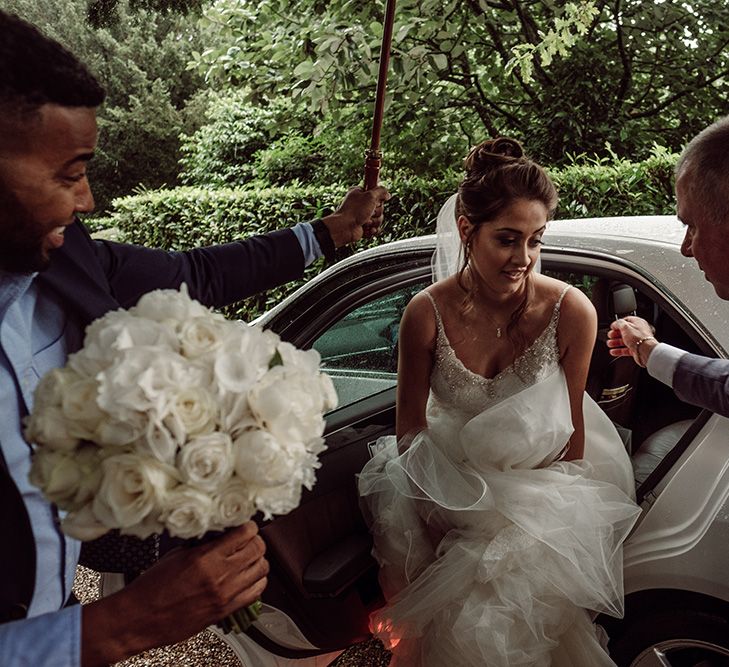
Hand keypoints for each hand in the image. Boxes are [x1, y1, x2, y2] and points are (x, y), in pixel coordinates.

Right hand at [81, 522, 267, 665]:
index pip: (244, 534)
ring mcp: (225, 595)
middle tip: (249, 540)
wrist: (140, 618)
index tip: (246, 526)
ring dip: (258, 560)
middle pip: (258, 549)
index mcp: (206, 558)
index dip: (248, 527)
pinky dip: (257, 582)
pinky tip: (248, 577)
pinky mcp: (225, 611)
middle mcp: (219, 576)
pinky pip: (256, 592)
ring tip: (249, 558)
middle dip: (256, 541)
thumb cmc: (152, 587)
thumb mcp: (177, 554)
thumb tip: (221, 533)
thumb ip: (203, 544)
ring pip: (261, 570)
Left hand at [322, 185, 390, 246]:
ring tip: (366, 222)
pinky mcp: (363, 226)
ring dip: (374, 222)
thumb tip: (387, 194)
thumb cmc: (355, 211)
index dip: (378, 199)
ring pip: (378, 219)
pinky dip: (373, 230)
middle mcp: (361, 204)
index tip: (376, 201)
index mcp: (360, 194)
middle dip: (377, 213)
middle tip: (369, 213)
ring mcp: (362, 216)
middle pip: (380, 208)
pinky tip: (368, 229)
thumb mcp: (370, 196)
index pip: (376, 194)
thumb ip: (381, 191)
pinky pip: (375, 228)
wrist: (345, 228)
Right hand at [607, 316, 657, 367]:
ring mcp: (637, 341)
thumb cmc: (639, 337)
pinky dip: (619, 350)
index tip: (612, 327)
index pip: (626, 321)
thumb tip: (615, 324)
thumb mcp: (625, 326)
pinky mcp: (636, 349)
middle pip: (624, 332)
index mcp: (637, 323)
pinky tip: (613, 351)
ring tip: (609, 344)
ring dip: (615, 342)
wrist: (645, 351)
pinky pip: (625, 349)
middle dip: (615, 334)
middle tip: (610, 335)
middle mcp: (638, 331)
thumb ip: (618, 323)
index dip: (618, 324)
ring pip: (624, 341)